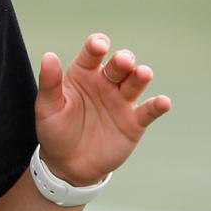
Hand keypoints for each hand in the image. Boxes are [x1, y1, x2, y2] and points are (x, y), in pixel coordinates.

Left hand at [33, 34, 170, 186]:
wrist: (68, 165)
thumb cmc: (55, 131)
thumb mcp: (47, 107)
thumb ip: (50, 83)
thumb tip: (49, 56)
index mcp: (83, 74)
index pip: (91, 54)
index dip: (97, 46)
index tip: (99, 45)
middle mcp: (105, 83)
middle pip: (119, 66)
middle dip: (123, 60)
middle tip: (123, 61)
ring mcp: (121, 101)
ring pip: (136, 82)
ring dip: (141, 76)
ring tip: (143, 73)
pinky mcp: (134, 122)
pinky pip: (148, 111)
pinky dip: (158, 105)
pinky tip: (162, 102)